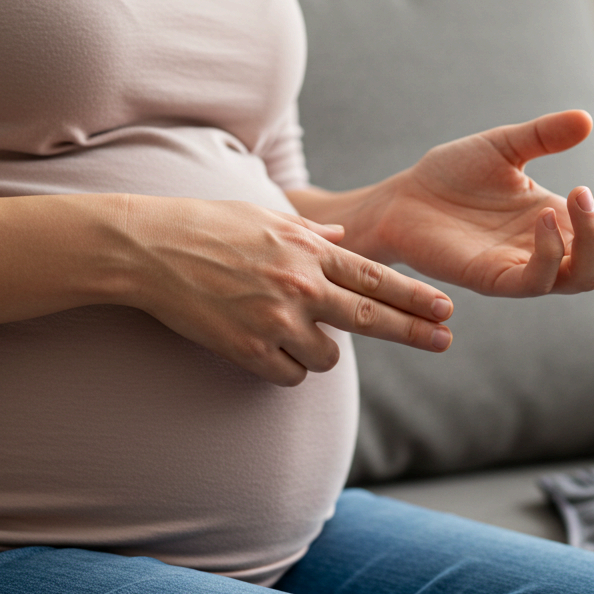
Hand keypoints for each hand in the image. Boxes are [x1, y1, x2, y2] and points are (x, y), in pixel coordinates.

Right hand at [121, 197, 453, 386]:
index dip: (414, 297)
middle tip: (444, 341)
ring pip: (327, 357)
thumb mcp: (263, 218)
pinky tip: (264, 348)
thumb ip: (311, 233)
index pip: (375, 278)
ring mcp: (275, 320)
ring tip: (291, 333)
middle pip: (371, 319)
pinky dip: (284, 368)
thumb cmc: (203, 226)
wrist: (148, 248)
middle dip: (413, 331)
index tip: (445, 309)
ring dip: (319, 351)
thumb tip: (345, 239)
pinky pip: (289, 375)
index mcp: (306, 251)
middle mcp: (299, 286)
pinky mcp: (248, 349)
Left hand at [353, 110, 593, 296]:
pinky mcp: (492, 280)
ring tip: (578, 196)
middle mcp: (549, 250)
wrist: (402, 200)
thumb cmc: (451, 177)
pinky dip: (548, 254)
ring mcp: (523, 268)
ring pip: (581, 279)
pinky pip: (533, 281)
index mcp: (561, 221)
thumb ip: (543, 135)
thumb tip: (586, 120)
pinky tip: (546, 220)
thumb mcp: (504, 147)